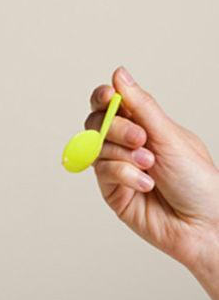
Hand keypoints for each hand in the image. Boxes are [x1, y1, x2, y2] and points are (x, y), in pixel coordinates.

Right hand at [86, 67, 218, 270]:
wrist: (202, 224)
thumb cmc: (197, 181)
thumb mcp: (170, 136)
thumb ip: (140, 106)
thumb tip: (119, 75)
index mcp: (145, 126)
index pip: (111, 104)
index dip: (103, 97)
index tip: (107, 96)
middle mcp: (128, 145)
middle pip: (98, 123)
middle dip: (117, 129)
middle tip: (141, 139)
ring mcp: (118, 168)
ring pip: (98, 148)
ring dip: (125, 155)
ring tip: (150, 166)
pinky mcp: (112, 191)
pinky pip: (104, 172)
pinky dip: (125, 175)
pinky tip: (145, 185)